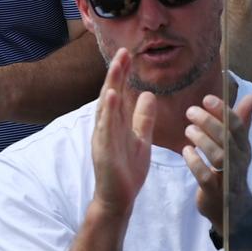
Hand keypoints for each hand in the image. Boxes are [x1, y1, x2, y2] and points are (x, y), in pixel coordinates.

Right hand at [89, 49, 154, 216]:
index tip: (128, 54)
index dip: (122, 74)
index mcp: (115, 122)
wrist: (118, 198)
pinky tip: (112, 97)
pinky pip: (106, 127)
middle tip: (123, 52)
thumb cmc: (127, 170)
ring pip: (106, 107)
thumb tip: (148, 94)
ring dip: (111, 86)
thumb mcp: (141, 139)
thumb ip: (143, 118)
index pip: (119, 92)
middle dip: (116, 73)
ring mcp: (103, 137)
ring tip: (117, 67)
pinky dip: (108, 111)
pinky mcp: (103, 149)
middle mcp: (106, 125)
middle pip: (111, 94)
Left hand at [182, 92, 251, 235]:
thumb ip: (241, 121)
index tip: (207, 98)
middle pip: (227, 139)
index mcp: (243, 148)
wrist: (234, 212)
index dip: (223, 110)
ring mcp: (229, 178)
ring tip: (188, 131)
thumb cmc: (231, 172)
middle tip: (191, 111)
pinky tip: (186, 152)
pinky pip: (206, 176)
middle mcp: (239, 161)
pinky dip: (195, 162)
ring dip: (202, 140)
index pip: (238, 126)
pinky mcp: (215, 192)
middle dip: (209, 122)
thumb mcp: (237, 147)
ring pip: (219, 156)